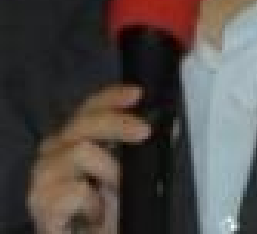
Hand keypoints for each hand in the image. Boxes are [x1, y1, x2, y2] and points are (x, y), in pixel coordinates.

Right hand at [27, 84, 150, 233]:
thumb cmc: (104, 212)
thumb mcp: (124, 174)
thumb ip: (135, 149)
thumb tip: (163, 126)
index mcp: (73, 137)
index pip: (90, 106)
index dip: (112, 96)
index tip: (138, 94)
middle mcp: (53, 150)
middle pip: (84, 122)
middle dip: (118, 123)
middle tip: (144, 132)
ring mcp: (43, 176)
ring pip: (80, 150)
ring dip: (108, 170)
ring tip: (114, 191)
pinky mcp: (41, 203)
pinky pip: (74, 190)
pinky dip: (93, 201)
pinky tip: (95, 214)